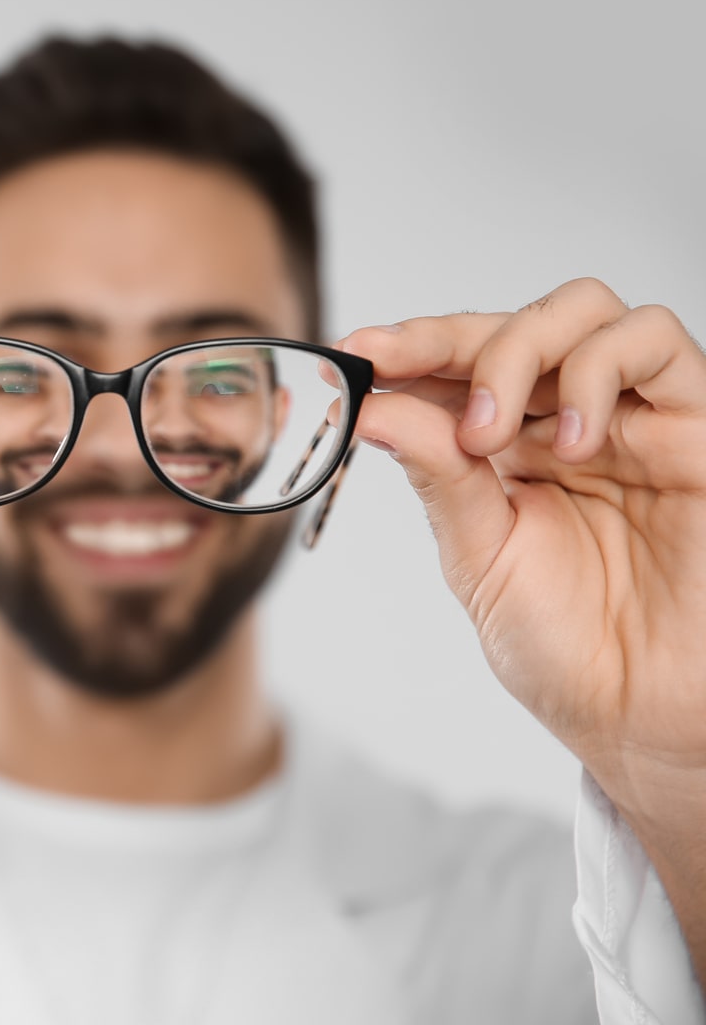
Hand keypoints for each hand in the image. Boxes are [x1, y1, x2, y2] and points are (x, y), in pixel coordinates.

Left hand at [338, 278, 705, 816]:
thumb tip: (372, 406)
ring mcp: (634, 417)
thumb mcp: (478, 554)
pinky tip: (572, 442)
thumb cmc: (564, 646)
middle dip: (446, 339)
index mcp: (510, 446)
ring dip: (519, 351)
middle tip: (399, 372)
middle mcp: (570, 419)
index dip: (408, 345)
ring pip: (585, 310)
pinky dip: (599, 370)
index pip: (458, 364)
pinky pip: (659, 342)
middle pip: (514, 322)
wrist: (639, 714)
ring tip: (489, 434)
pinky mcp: (698, 427)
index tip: (354, 349)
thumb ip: (438, 474)